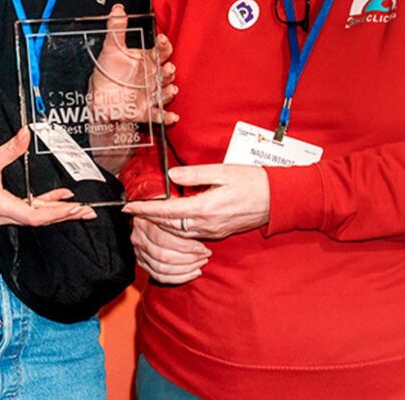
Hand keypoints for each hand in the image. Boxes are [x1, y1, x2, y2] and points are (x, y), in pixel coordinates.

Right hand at [0, 128, 95, 226]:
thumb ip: (10, 148)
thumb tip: (26, 133)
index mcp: (0, 206)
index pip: (35, 215)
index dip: (57, 212)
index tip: (75, 207)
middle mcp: (3, 216)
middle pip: (40, 220)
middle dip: (65, 215)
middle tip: (87, 211)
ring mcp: (1, 215)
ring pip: (34, 217)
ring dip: (55, 211)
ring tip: (77, 206)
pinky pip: (26, 212)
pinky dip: (43, 206)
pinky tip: (55, 199)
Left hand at [88, 4, 177, 125]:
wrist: (100, 97)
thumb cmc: (110, 71)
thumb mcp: (112, 48)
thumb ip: (116, 28)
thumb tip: (117, 8)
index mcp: (147, 60)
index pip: (161, 51)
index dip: (164, 45)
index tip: (161, 39)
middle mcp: (152, 77)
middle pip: (166, 72)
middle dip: (169, 71)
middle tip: (167, 68)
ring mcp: (151, 94)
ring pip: (165, 92)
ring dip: (169, 92)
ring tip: (171, 89)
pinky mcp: (146, 111)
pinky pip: (159, 115)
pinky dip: (166, 117)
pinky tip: (171, 117)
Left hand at [124, 164, 270, 241]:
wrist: (276, 200)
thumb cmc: (251, 181)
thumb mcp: (222, 171)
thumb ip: (195, 173)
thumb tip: (172, 175)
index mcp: (205, 208)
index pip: (167, 211)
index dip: (146, 209)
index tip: (129, 207)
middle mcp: (206, 224)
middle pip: (169, 225)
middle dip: (149, 219)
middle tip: (133, 210)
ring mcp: (212, 231)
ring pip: (178, 232)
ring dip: (161, 224)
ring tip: (147, 215)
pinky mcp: (217, 233)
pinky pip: (190, 234)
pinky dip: (176, 228)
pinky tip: (171, 219)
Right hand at [131, 216, 211, 283]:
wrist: (152, 214)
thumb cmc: (166, 208)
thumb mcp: (170, 203)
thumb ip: (177, 211)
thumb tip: (195, 220)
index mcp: (143, 221)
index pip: (163, 239)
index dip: (184, 246)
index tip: (201, 247)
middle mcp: (138, 238)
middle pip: (162, 255)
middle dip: (188, 258)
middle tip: (204, 255)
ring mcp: (139, 252)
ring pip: (162, 268)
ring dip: (185, 269)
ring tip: (200, 263)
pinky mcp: (143, 264)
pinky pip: (159, 276)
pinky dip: (178, 278)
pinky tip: (192, 273)